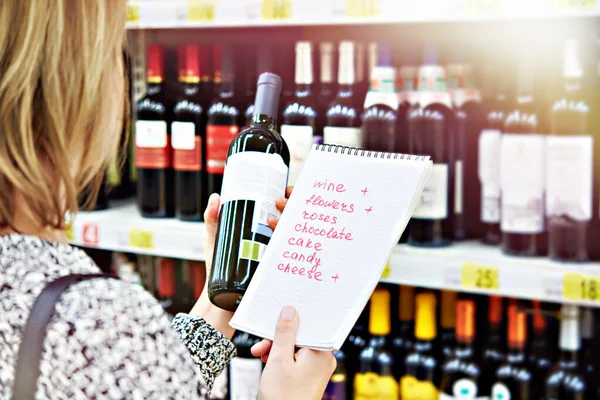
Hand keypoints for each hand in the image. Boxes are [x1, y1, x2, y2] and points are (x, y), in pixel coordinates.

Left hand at [189, 187, 293, 338]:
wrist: (219, 297)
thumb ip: (212, 219)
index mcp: (263, 231)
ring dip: (288, 225)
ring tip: (272, 222)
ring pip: (292, 237)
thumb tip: (216, 198)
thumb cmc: (217, 267)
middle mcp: (274, 241)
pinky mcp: (276, 271)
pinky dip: (292, 250)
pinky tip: (286, 242)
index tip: (287, 190)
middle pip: (292, 220)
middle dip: (291, 207)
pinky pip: (290, 259)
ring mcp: (276, 256)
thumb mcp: (214, 239)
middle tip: (279, 202)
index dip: (290, 198)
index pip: (282, 210)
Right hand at [256, 306, 335, 399]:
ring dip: (277, 348)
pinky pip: (297, 358)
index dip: (291, 319)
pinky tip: (269, 362)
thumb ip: (285, 333)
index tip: (277, 318)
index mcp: (321, 351)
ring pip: (296, 347)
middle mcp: (323, 358)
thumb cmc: (284, 398)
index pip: (308, 324)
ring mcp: (317, 368)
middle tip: (263, 344)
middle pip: (300, 335)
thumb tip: (290, 311)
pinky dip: (282, 358)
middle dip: (279, 338)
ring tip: (262, 355)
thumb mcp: (279, 359)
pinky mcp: (310, 375)